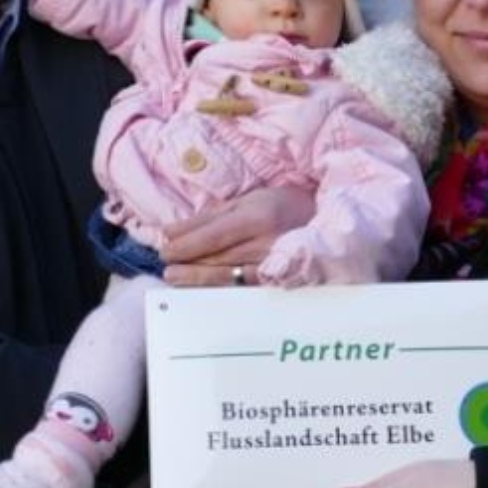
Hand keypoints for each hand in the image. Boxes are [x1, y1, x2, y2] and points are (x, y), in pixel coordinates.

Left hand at [160, 187, 314, 285]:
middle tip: (165, 266)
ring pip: (228, 277)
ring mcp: (273, 266)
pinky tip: (201, 288)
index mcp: (258, 218)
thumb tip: (171, 231)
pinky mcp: (276, 282)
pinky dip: (218, 287)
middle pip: (218, 257)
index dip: (187, 245)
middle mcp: (266, 243)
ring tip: (175, 277)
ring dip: (197, 278)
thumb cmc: (281, 206)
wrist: (322, 221)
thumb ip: (208, 217)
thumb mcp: (247, 200)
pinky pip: (241, 287)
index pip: (214, 236)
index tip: (165, 249)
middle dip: (188, 263)